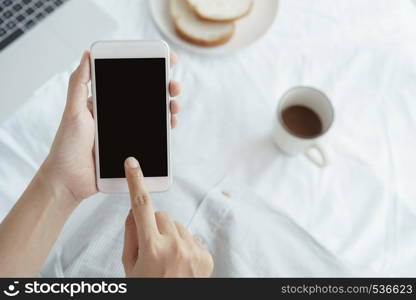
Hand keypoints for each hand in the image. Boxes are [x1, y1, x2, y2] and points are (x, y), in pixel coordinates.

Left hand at [41, 51, 180, 201]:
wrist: (69, 180)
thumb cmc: (66, 145)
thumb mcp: (73, 111)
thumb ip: (79, 84)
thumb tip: (86, 54)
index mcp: (106, 103)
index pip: (130, 82)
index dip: (148, 70)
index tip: (163, 61)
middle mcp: (118, 116)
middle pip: (147, 98)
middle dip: (165, 88)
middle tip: (174, 86)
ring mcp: (127, 133)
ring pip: (154, 117)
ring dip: (168, 108)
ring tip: (174, 106)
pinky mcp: (133, 150)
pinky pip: (153, 138)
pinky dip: (164, 130)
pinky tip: (170, 125)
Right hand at [122, 157, 213, 277]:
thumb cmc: (147, 287)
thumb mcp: (129, 266)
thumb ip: (130, 235)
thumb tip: (133, 211)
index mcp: (152, 249)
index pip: (141, 207)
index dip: (136, 182)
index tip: (133, 164)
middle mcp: (175, 247)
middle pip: (161, 215)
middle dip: (154, 225)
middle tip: (152, 247)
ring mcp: (193, 251)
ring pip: (177, 225)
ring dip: (170, 235)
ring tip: (167, 258)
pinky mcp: (206, 257)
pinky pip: (192, 237)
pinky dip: (184, 244)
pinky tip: (180, 263)